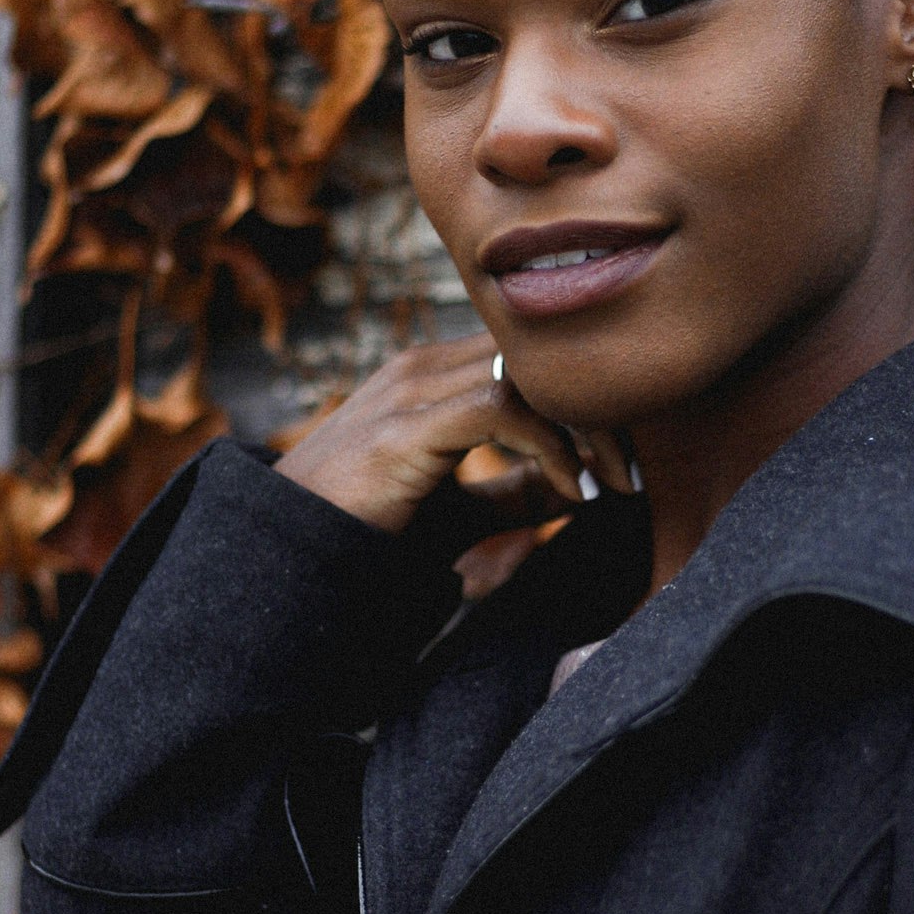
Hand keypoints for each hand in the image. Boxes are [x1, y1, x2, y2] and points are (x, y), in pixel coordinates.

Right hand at [276, 336, 635, 537]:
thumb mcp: (454, 509)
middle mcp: (421, 367)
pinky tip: (572, 491)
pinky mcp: (405, 427)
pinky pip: (502, 408)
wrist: (282, 556)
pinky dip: (552, 447)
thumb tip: (577, 487)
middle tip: (631, 475)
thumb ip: (510, 491)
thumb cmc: (363, 532)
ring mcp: (410, 391)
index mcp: (431, 376)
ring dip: (585, 430)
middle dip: (599, 413)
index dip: (586, 404)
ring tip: (609, 484)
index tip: (622, 466)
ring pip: (529, 375)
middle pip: (538, 357)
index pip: (530, 359)